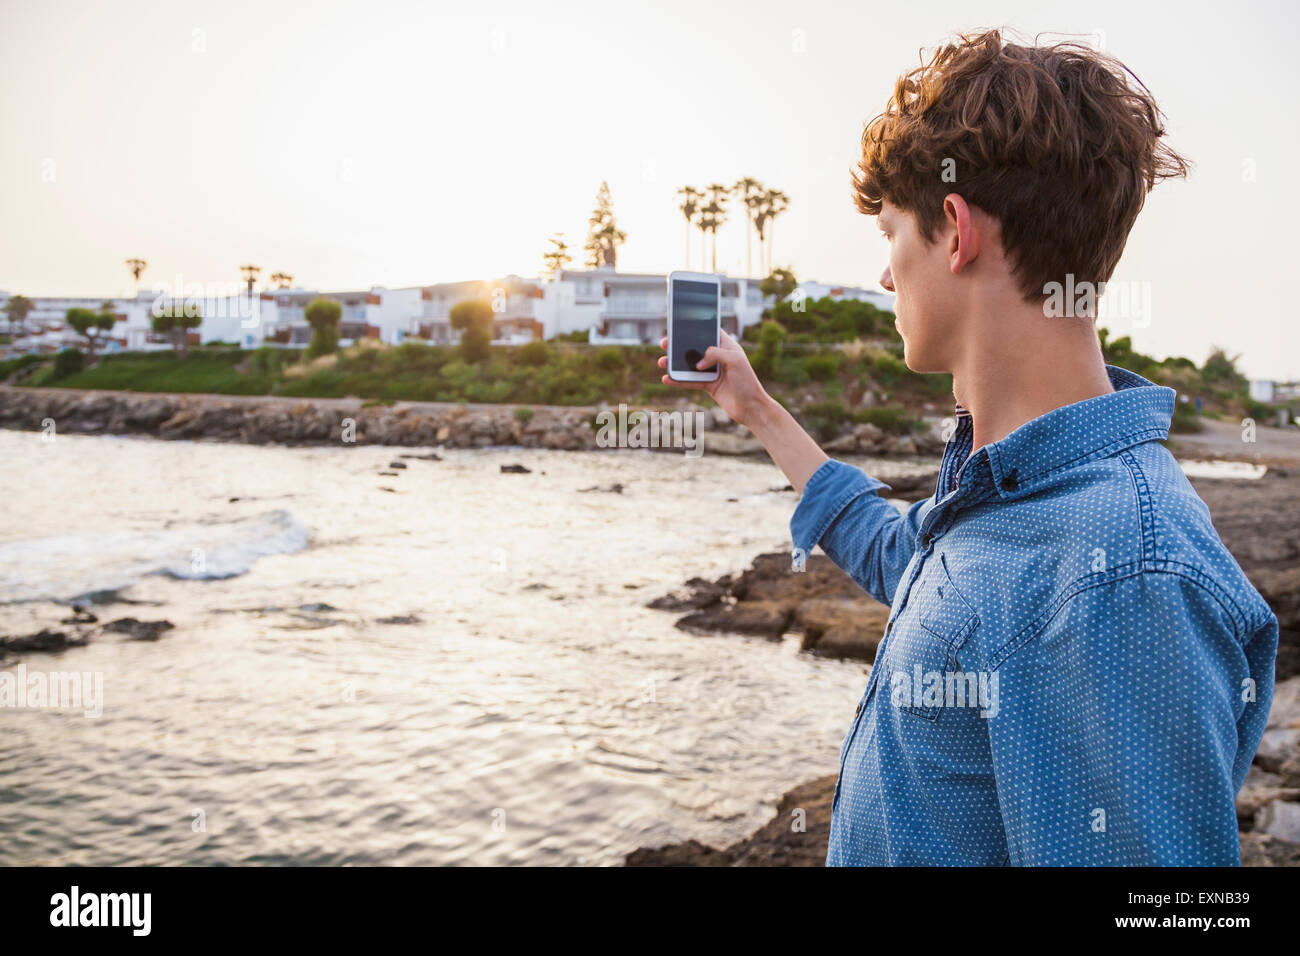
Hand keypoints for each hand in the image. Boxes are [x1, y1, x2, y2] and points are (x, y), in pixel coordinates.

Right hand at [656, 330, 770, 427]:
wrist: (751, 408)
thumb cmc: (747, 382)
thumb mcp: (734, 360)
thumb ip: (714, 354)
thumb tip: (697, 362)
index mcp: (727, 347)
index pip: (710, 332)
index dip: (696, 327)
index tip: (680, 325)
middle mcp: (719, 358)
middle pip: (695, 348)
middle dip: (679, 346)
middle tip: (665, 343)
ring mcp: (713, 372)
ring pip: (689, 365)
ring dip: (674, 364)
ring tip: (662, 362)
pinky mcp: (708, 386)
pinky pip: (690, 381)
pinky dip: (678, 381)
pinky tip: (667, 379)